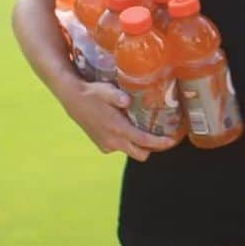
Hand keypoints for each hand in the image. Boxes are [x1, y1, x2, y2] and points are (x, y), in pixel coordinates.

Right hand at [61, 80, 179, 162]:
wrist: (72, 99)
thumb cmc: (92, 94)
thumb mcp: (106, 91)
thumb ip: (118, 97)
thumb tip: (128, 100)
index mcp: (117, 128)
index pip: (143, 141)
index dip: (160, 143)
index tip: (172, 141)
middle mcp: (113, 141)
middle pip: (140, 154)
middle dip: (153, 148)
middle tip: (163, 137)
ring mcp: (106, 145)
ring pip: (130, 151)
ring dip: (140, 146)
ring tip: (148, 131)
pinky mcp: (101, 144)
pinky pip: (119, 148)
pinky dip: (127, 143)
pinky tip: (129, 129)